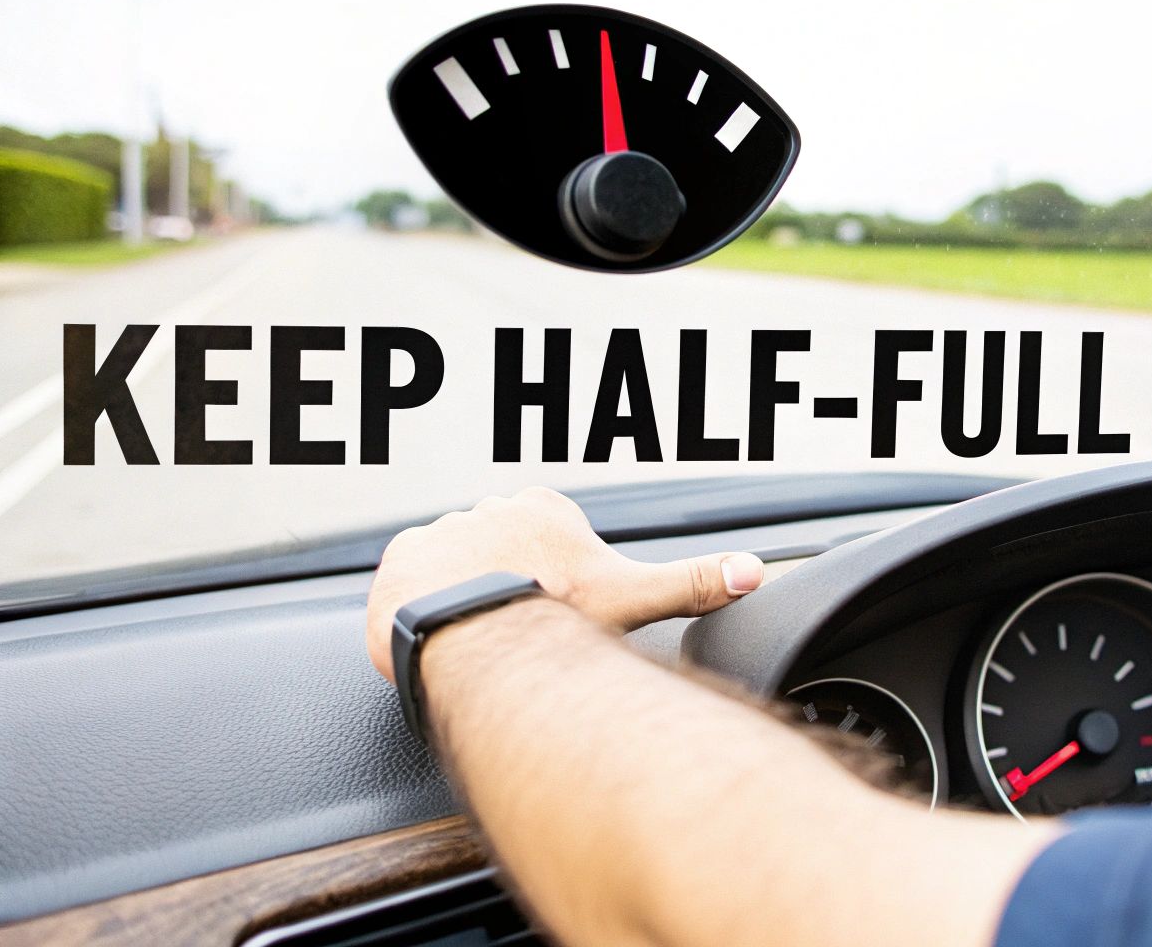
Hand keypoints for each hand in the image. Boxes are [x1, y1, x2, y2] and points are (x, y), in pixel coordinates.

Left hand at [365, 486, 764, 681]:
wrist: (472, 629)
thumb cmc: (553, 611)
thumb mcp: (633, 598)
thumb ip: (692, 583)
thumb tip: (755, 571)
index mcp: (543, 508)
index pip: (548, 549)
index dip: (554, 589)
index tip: (554, 615)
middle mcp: (487, 509)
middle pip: (501, 561)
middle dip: (507, 595)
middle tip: (516, 636)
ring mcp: (439, 532)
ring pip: (453, 575)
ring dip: (461, 605)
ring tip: (476, 643)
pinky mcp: (396, 562)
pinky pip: (408, 588)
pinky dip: (420, 612)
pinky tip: (438, 638)